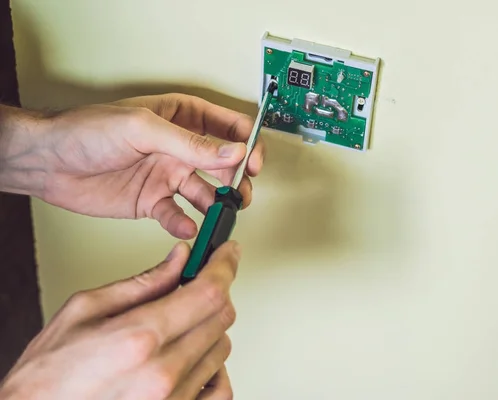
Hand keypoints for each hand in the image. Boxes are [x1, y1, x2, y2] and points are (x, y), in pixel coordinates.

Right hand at [0, 241, 240, 398]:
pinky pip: (222, 389)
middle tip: (199, 282)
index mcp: (139, 338)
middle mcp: (162, 373)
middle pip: (221, 317)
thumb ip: (143, 282)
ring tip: (181, 325)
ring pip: (222, 348)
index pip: (208, 292)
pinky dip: (215, 368)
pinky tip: (195, 359)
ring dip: (210, 327)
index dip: (225, 265)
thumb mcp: (85, 311)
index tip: (228, 253)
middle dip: (216, 290)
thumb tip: (180, 258)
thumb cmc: (48, 375)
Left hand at [1, 94, 263, 238]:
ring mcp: (168, 176)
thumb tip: (232, 152)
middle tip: (239, 194)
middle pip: (224, 165)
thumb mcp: (144, 128)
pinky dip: (185, 224)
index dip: (247, 143)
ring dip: (216, 206)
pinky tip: (185, 226)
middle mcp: (179, 148)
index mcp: (182, 118)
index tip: (254, 162)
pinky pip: (178, 215)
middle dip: (237, 180)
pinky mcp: (153, 202)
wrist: (48, 162)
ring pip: (206, 194)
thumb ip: (191, 143)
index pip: (228, 127)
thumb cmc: (87, 130)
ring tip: (217, 215)